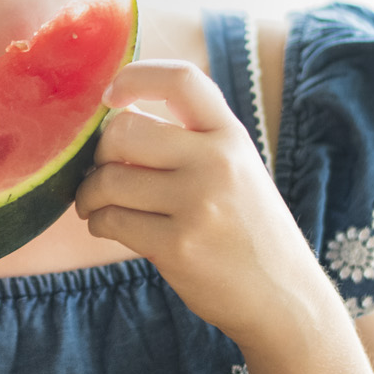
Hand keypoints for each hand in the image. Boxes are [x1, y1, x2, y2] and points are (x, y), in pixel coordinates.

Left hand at [73, 60, 341, 348]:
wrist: (283, 298)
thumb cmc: (247, 230)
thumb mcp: (237, 170)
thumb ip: (191, 141)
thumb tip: (118, 114)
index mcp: (231, 136)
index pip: (182, 79)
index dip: (136, 76)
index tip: (110, 96)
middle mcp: (217, 162)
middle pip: (124, 130)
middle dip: (98, 153)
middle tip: (100, 173)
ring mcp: (198, 204)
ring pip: (109, 179)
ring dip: (89, 194)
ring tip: (97, 205)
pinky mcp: (178, 246)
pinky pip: (111, 220)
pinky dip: (98, 223)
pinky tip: (108, 227)